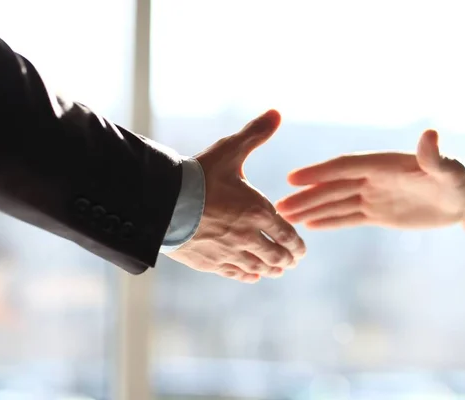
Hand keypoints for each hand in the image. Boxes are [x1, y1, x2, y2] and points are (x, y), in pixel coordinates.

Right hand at [168, 110, 305, 282]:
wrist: (162, 201)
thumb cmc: (199, 175)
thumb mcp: (230, 151)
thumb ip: (255, 133)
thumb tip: (277, 112)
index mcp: (258, 211)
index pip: (287, 236)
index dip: (297, 246)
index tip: (301, 251)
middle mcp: (247, 236)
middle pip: (276, 256)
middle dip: (287, 260)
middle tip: (291, 262)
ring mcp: (228, 252)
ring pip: (258, 268)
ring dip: (270, 270)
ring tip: (276, 271)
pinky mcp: (209, 262)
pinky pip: (235, 273)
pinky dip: (247, 275)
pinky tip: (251, 276)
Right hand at [276, 129, 464, 230]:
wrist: (464, 199)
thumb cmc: (459, 180)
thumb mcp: (450, 169)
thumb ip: (435, 156)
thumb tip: (430, 134)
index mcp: (382, 165)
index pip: (344, 167)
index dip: (319, 173)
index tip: (294, 179)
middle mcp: (371, 179)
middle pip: (332, 187)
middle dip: (305, 196)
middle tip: (278, 207)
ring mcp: (372, 196)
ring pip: (335, 203)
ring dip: (310, 209)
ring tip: (286, 216)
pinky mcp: (377, 214)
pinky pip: (348, 218)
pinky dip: (329, 221)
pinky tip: (309, 225)